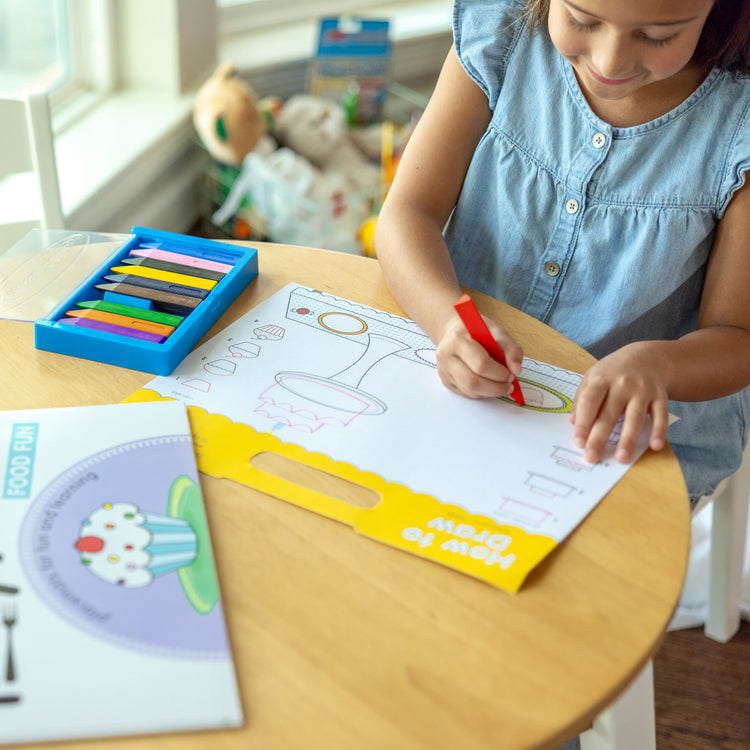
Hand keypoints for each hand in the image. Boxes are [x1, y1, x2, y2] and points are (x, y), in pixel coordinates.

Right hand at [435, 311, 522, 398]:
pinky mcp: (445, 381)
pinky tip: (489, 385)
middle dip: (495, 388)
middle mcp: (445, 356)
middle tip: (509, 385)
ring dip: (490, 392)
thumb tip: (516, 370)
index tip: (512, 374)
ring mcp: (443, 370)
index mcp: (457, 340)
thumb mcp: (497, 331)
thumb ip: (511, 349)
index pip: (480, 364)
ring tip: (501, 386)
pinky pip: (466, 394)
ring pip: (469, 391)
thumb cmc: (477, 330)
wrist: (454, 331)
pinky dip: (482, 393)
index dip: (499, 373)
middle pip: (472, 382)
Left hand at [571, 342, 669, 463]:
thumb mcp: (594, 377)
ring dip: (628, 439)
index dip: (582, 423)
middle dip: (599, 437)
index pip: (589, 402)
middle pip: (609, 414)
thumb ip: (581, 398)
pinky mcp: (660, 396)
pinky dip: (659, 431)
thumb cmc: (614, 371)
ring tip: (621, 458)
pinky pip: (660, 415)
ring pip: (635, 417)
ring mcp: (643, 389)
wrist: (648, 357)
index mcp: (601, 378)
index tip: (578, 443)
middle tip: (592, 457)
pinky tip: (654, 446)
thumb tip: (572, 422)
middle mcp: (622, 383)